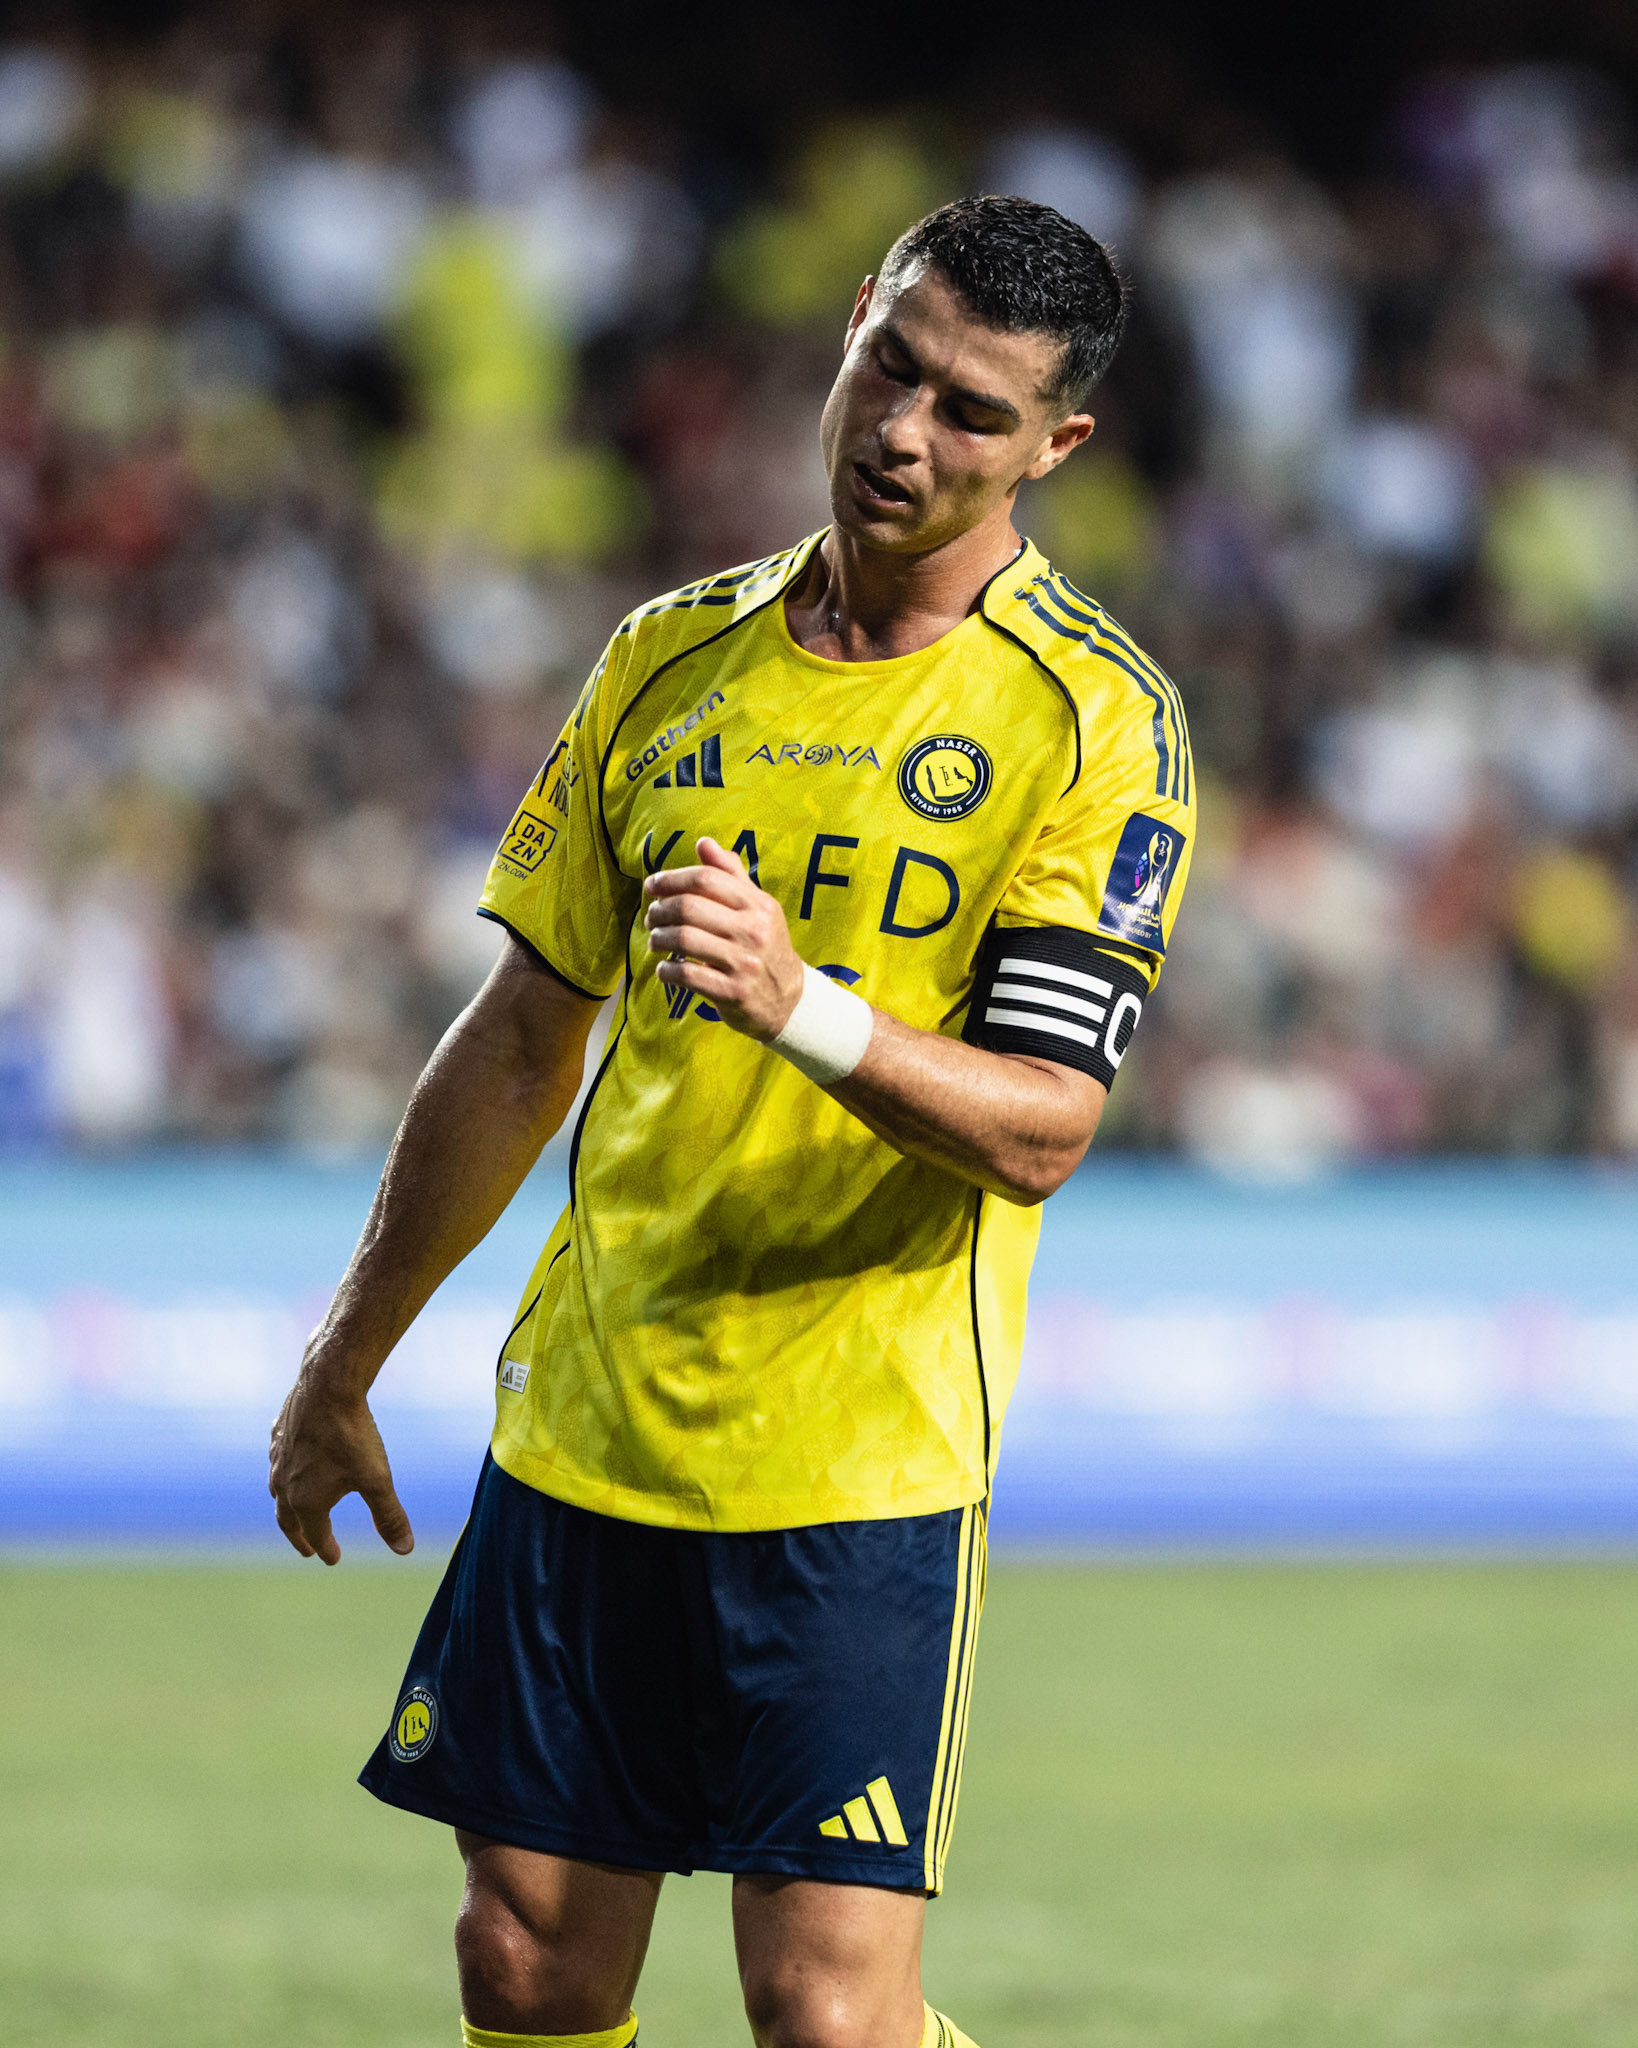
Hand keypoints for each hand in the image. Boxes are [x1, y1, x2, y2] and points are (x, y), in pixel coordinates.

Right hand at [269, 1362, 413, 1564]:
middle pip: (288, 1520)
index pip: (317, 1535)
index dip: (327, 1549)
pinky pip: (278, 1460)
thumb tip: (405, 1550)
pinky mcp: (278, 1432)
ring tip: (296, 1511)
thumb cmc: (352, 1435)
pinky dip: (285, 1471)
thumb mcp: (377, 1479)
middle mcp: (284, 1484)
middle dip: (300, 1537)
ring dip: (287, 1507)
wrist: (328, 1384)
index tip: (334, 1559)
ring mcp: (278, 1457)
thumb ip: (389, 1516)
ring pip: (277, 1491)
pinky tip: (293, 1465)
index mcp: (306, 1501)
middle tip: (307, 1549)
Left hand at [642, 837, 804, 1040]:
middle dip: (660, 910)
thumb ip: (730, 875)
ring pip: (683, 939)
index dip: (671, 878)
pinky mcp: (733, 992)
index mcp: (759, 905)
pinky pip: (687, 975)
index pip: (706, 879)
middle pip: (689, 907)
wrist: (789, 999)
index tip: (652, 886)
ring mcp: (744, 963)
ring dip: (659, 938)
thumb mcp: (758, 908)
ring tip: (656, 940)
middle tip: (650, 917)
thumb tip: (703, 843)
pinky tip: (665, 969)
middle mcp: (754, 931)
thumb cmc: (766, 947)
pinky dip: (667, 970)